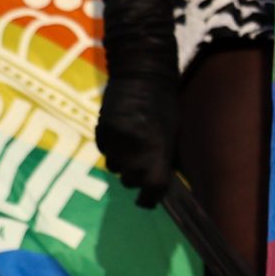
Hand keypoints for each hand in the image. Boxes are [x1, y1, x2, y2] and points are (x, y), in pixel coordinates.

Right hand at [94, 72, 178, 206]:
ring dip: (123, 162)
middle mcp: (135, 150)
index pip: (152, 188)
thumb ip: (164, 158)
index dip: (149, 198)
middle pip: (130, 181)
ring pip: (115, 167)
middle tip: (143, 165)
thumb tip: (159, 182)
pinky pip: (105, 150)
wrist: (142, 75)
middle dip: (136, 177)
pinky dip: (112, 147)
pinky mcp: (101, 132)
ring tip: (133, 144)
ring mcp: (116, 141)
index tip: (148, 199)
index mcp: (159, 150)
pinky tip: (121, 132)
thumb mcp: (173, 133)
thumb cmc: (166, 105)